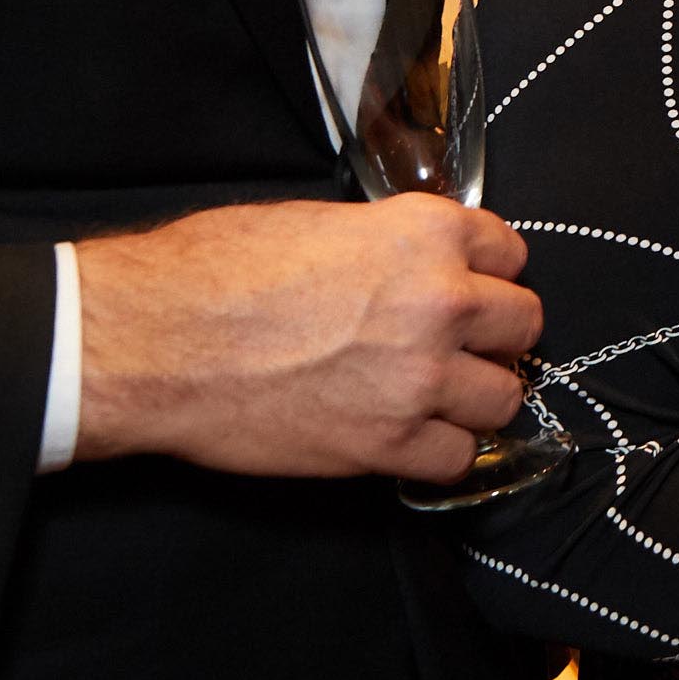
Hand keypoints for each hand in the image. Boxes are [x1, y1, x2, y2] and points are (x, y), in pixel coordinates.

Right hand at [71, 194, 539, 483]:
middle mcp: (441, 300)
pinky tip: (408, 437)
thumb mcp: (317, 222)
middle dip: (493, 334)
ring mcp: (420, 377)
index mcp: (424, 232)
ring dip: (474, 395)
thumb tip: (408, 261)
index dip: (486, 272)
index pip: (508, 251)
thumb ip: (387, 242)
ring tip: (436, 395)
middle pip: (522, 323)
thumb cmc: (214, 272)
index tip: (470, 287)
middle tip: (457, 345)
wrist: (155, 341)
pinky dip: (439, 451)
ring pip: (505, 395)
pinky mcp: (388, 443)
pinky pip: (458, 457)